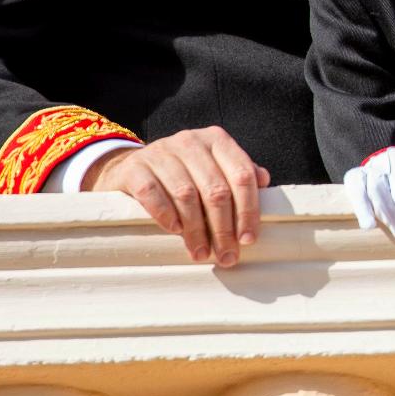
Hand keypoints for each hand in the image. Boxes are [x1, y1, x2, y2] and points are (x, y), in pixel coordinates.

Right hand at [84, 127, 269, 266]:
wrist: (130, 167)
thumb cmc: (182, 172)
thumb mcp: (211, 166)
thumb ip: (237, 173)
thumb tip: (264, 182)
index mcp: (216, 140)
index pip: (241, 174)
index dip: (248, 209)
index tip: (248, 238)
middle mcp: (191, 141)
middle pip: (216, 189)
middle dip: (224, 228)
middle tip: (226, 255)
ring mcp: (162, 152)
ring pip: (187, 194)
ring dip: (196, 230)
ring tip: (201, 253)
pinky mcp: (136, 167)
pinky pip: (153, 193)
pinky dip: (166, 214)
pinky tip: (175, 232)